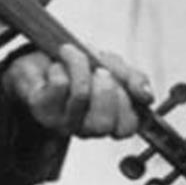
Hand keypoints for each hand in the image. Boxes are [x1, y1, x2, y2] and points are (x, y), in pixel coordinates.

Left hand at [3, 44, 149, 139]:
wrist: (38, 60)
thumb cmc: (76, 67)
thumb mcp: (111, 65)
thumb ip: (133, 79)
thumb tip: (147, 96)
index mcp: (107, 119)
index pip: (126, 128)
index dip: (126, 103)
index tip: (118, 79)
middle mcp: (84, 127)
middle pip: (103, 123)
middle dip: (105, 87)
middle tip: (98, 69)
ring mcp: (61, 121)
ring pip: (81, 96)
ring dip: (81, 68)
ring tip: (74, 56)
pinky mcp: (40, 109)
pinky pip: (59, 85)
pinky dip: (61, 67)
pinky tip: (56, 67)